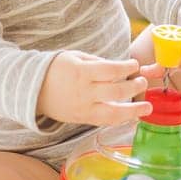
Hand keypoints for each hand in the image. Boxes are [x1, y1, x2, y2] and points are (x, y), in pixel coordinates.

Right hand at [36, 51, 152, 126]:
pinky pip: (105, 122)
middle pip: (116, 91)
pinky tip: (132, 117)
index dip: (126, 67)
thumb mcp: (74, 57)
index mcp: (81, 72)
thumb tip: (120, 67)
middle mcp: (84, 92)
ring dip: (133, 110)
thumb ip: (97, 62)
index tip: (135, 64)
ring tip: (148, 107)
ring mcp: (83, 108)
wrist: (33, 90)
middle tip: (143, 81)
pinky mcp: (82, 119)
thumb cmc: (55, 69)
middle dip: (134, 86)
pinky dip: (120, 120)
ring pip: (113, 113)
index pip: (110, 70)